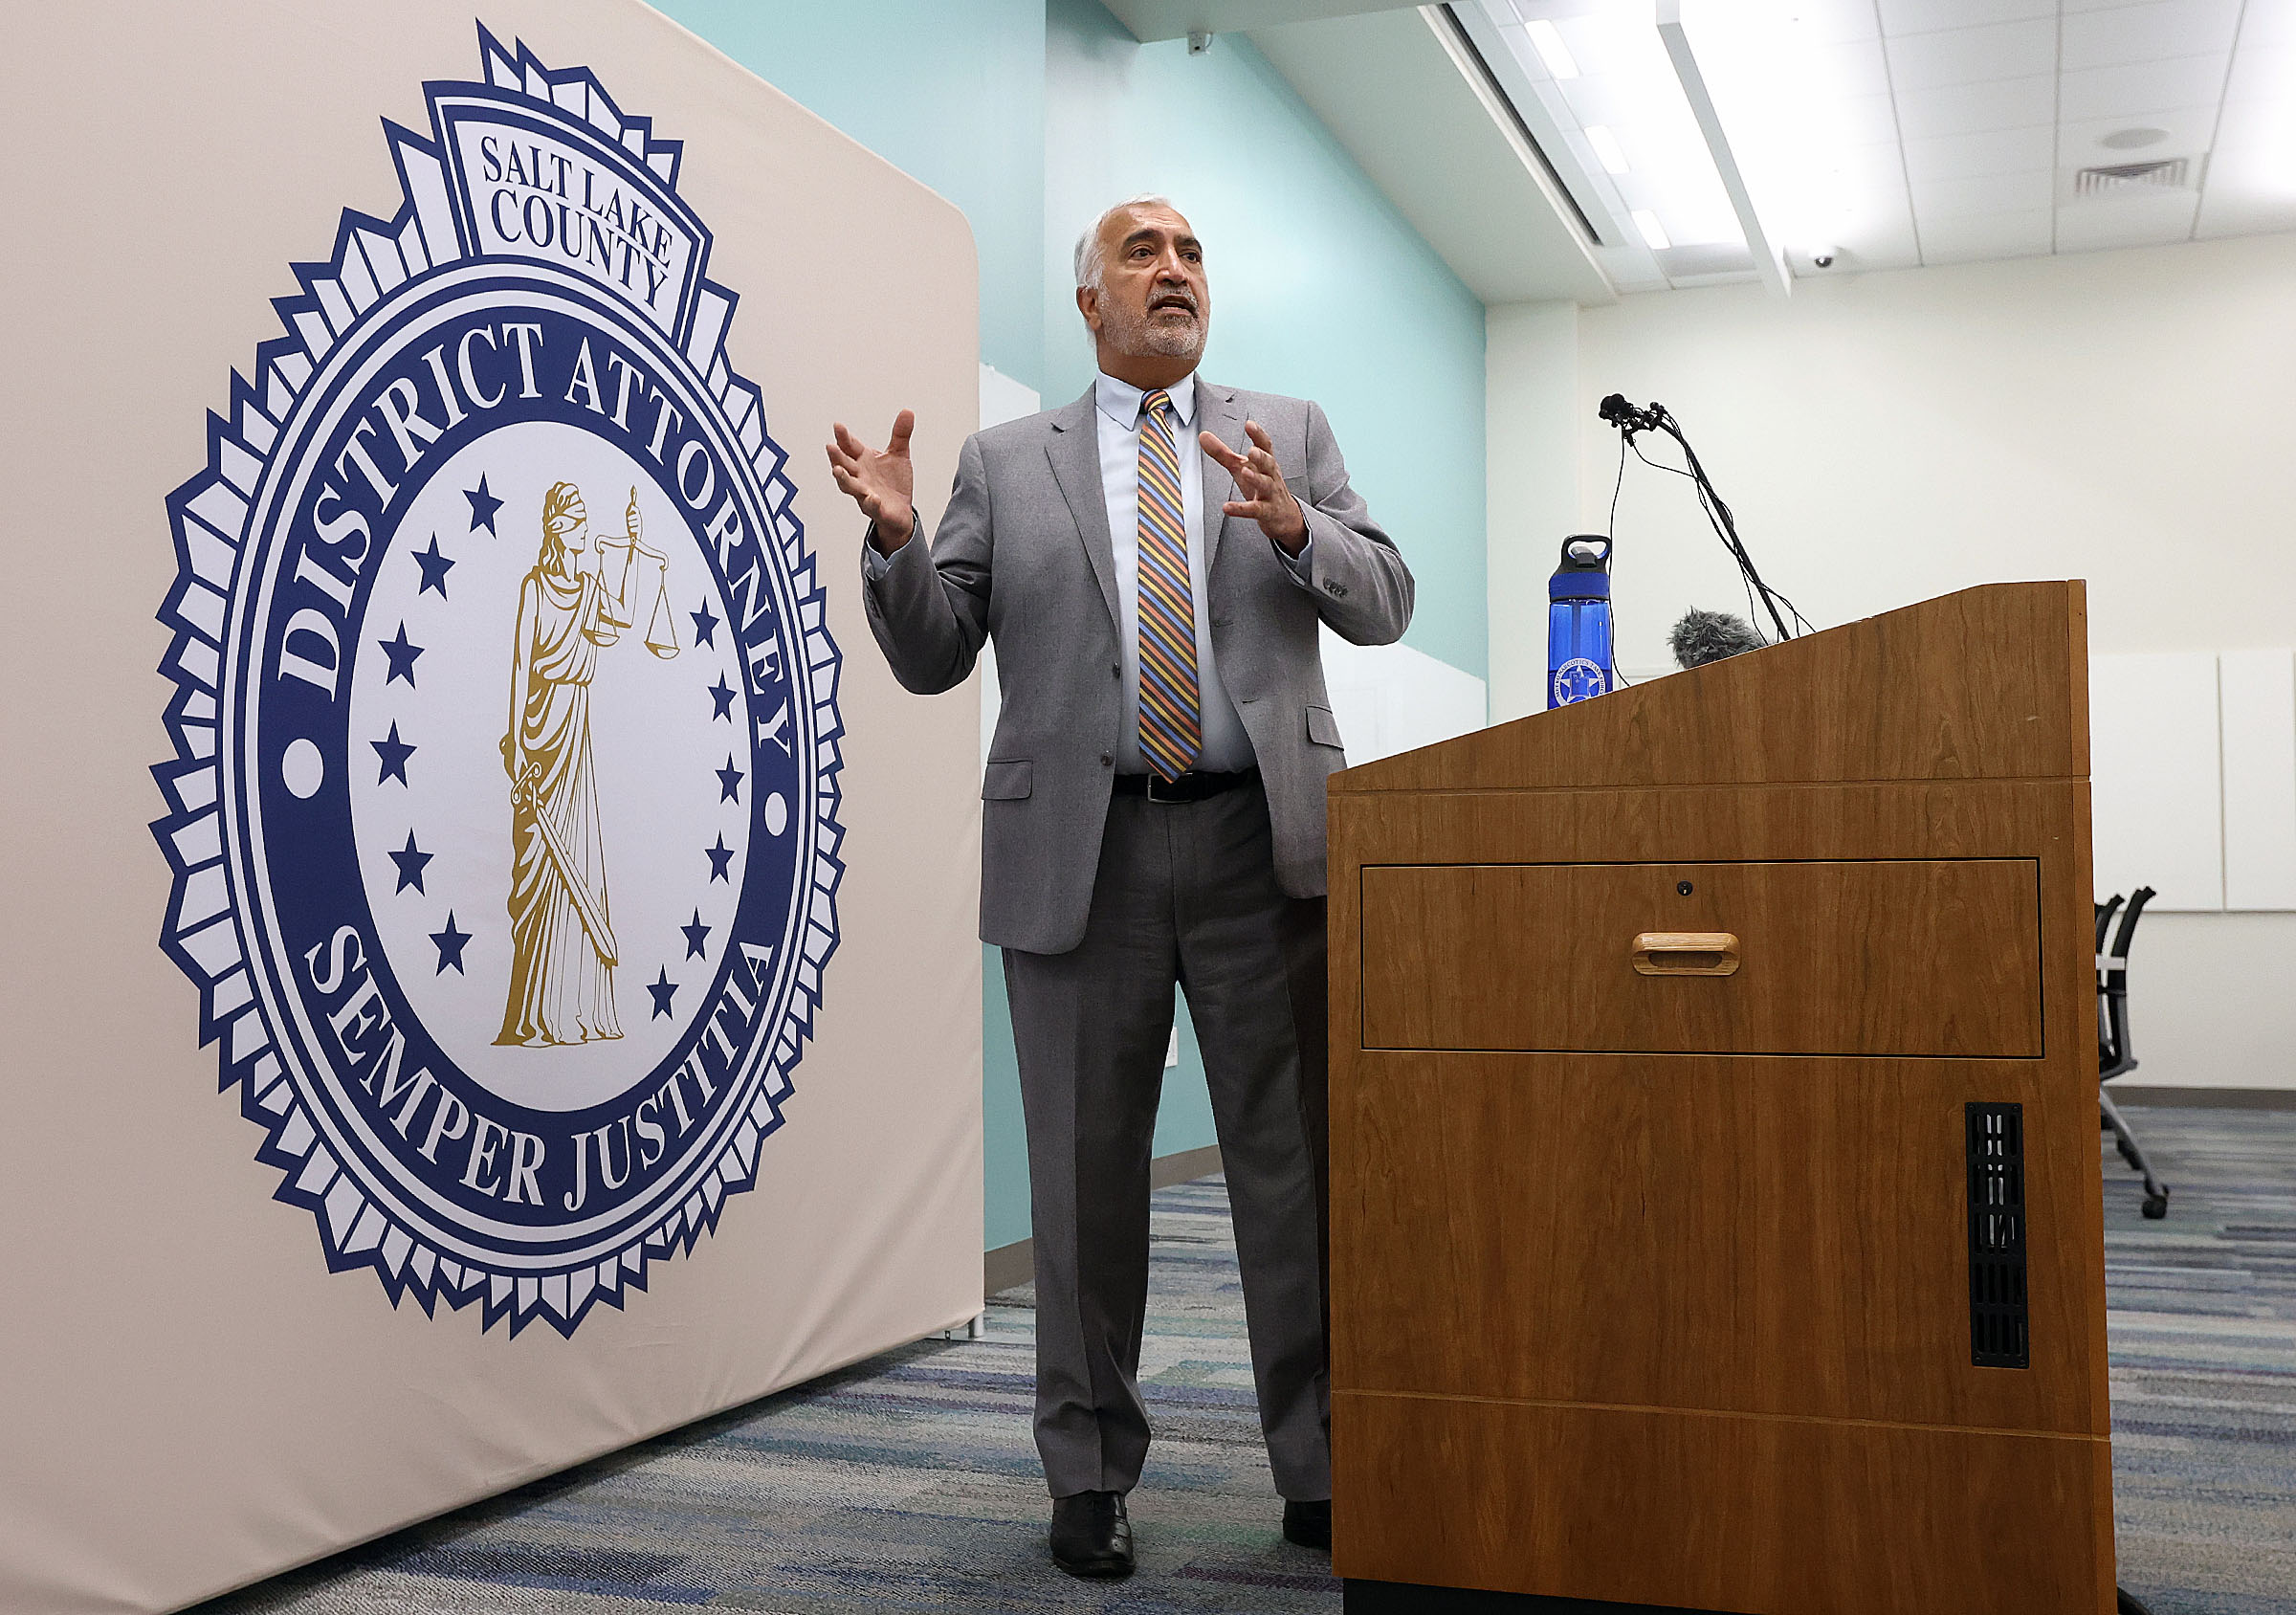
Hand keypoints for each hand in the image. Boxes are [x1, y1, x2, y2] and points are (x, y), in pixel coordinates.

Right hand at [826, 411, 916, 550]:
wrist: (901, 510)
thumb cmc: (893, 482)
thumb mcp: (899, 454)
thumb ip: (900, 434)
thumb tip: (907, 411)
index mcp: (863, 460)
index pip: (850, 446)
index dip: (843, 437)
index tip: (838, 426)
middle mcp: (860, 476)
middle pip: (844, 465)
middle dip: (836, 456)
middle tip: (830, 446)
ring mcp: (865, 494)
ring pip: (851, 487)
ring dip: (844, 479)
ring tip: (837, 471)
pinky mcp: (877, 510)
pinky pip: (872, 507)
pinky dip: (870, 502)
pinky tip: (871, 497)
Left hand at [1199, 419, 1305, 553]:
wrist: (1284, 515)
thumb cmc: (1262, 487)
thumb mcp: (1242, 467)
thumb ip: (1222, 452)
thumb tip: (1203, 436)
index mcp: (1265, 462)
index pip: (1265, 446)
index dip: (1259, 435)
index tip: (1250, 425)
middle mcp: (1270, 476)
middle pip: (1269, 463)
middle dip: (1261, 457)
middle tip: (1252, 451)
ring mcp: (1270, 494)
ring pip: (1266, 485)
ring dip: (1256, 479)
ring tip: (1245, 472)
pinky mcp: (1266, 512)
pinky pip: (1255, 510)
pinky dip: (1241, 509)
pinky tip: (1228, 507)